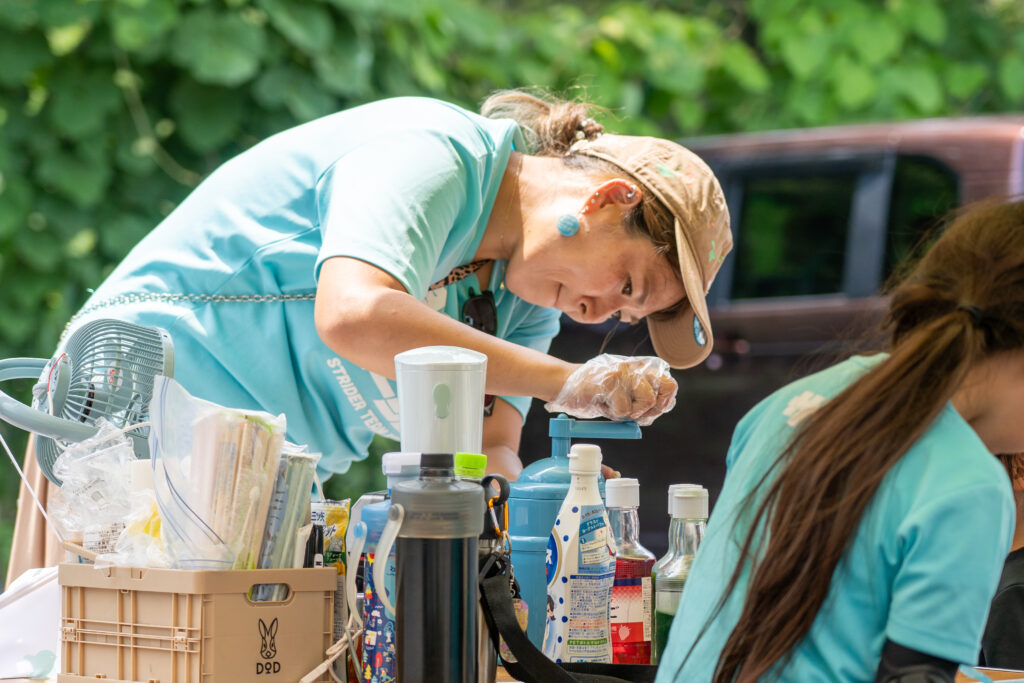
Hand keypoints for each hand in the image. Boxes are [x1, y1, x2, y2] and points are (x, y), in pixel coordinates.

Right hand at [544, 354, 677, 425]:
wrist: (564, 383)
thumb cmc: (594, 391)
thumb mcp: (623, 391)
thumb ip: (642, 396)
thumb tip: (661, 407)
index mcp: (641, 366)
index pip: (670, 385)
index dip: (662, 404)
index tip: (645, 412)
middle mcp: (636, 365)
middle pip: (669, 387)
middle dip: (654, 408)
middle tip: (635, 413)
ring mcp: (624, 371)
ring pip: (649, 400)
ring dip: (632, 413)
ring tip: (614, 407)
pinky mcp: (611, 380)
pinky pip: (625, 409)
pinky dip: (613, 414)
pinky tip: (602, 403)